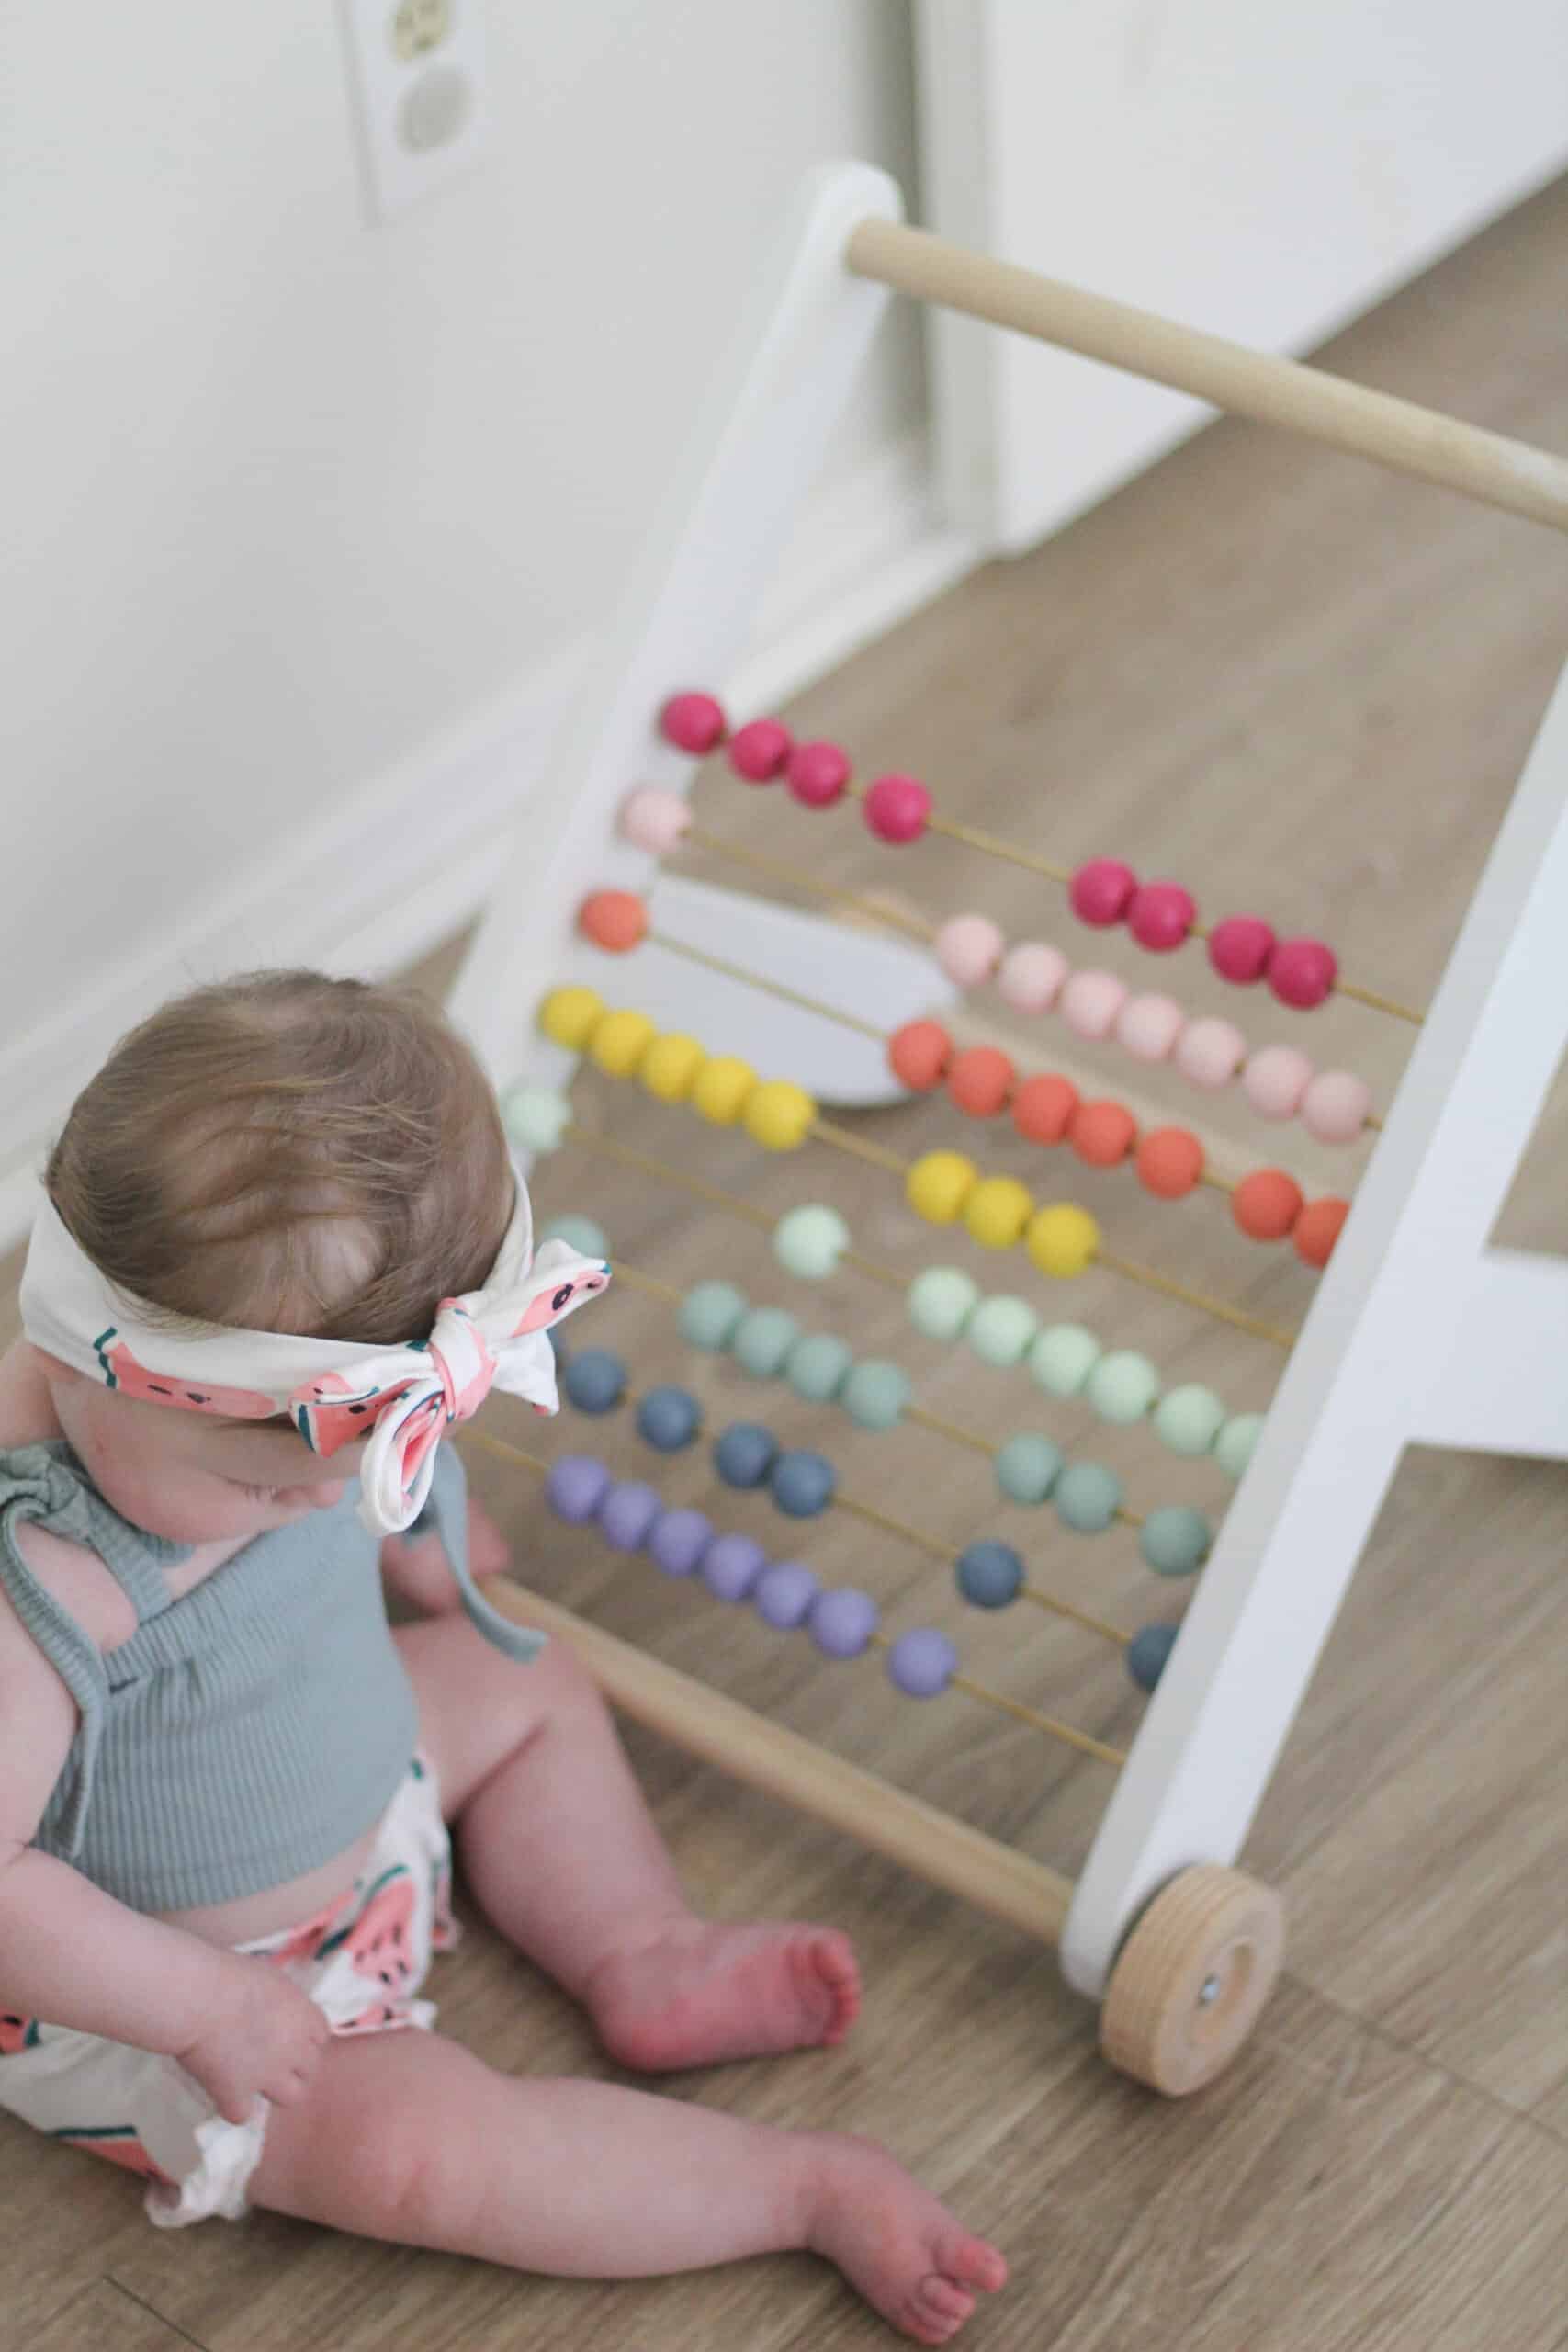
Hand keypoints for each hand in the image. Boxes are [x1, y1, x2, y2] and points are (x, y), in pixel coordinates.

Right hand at [175, 1956, 329, 2124]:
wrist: (200, 1999)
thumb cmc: (229, 1974)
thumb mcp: (269, 1977)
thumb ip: (280, 2001)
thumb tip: (274, 2008)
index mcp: (303, 2016)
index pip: (321, 2036)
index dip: (305, 2038)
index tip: (289, 2035)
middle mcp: (293, 2049)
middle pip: (311, 2068)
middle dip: (295, 2065)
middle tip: (271, 2058)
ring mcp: (268, 2076)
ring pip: (292, 2098)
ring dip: (276, 2091)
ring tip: (255, 2081)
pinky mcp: (237, 2095)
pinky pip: (242, 2114)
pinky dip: (233, 2106)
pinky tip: (222, 2094)